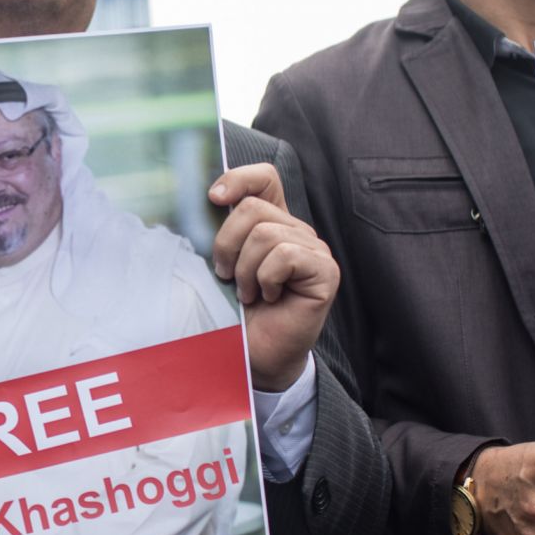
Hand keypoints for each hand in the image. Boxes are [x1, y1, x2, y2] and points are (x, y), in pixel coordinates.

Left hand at [208, 163, 340, 391]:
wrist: (256, 355)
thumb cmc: (238, 313)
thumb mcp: (223, 265)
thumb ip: (223, 233)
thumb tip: (208, 201)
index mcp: (274, 223)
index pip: (264, 178)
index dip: (239, 179)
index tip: (213, 199)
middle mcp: (297, 231)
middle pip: (254, 208)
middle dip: (227, 244)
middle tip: (226, 275)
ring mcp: (315, 250)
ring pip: (266, 234)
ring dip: (246, 270)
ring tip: (249, 293)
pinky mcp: (325, 271)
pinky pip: (285, 256)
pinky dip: (266, 279)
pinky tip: (270, 298)